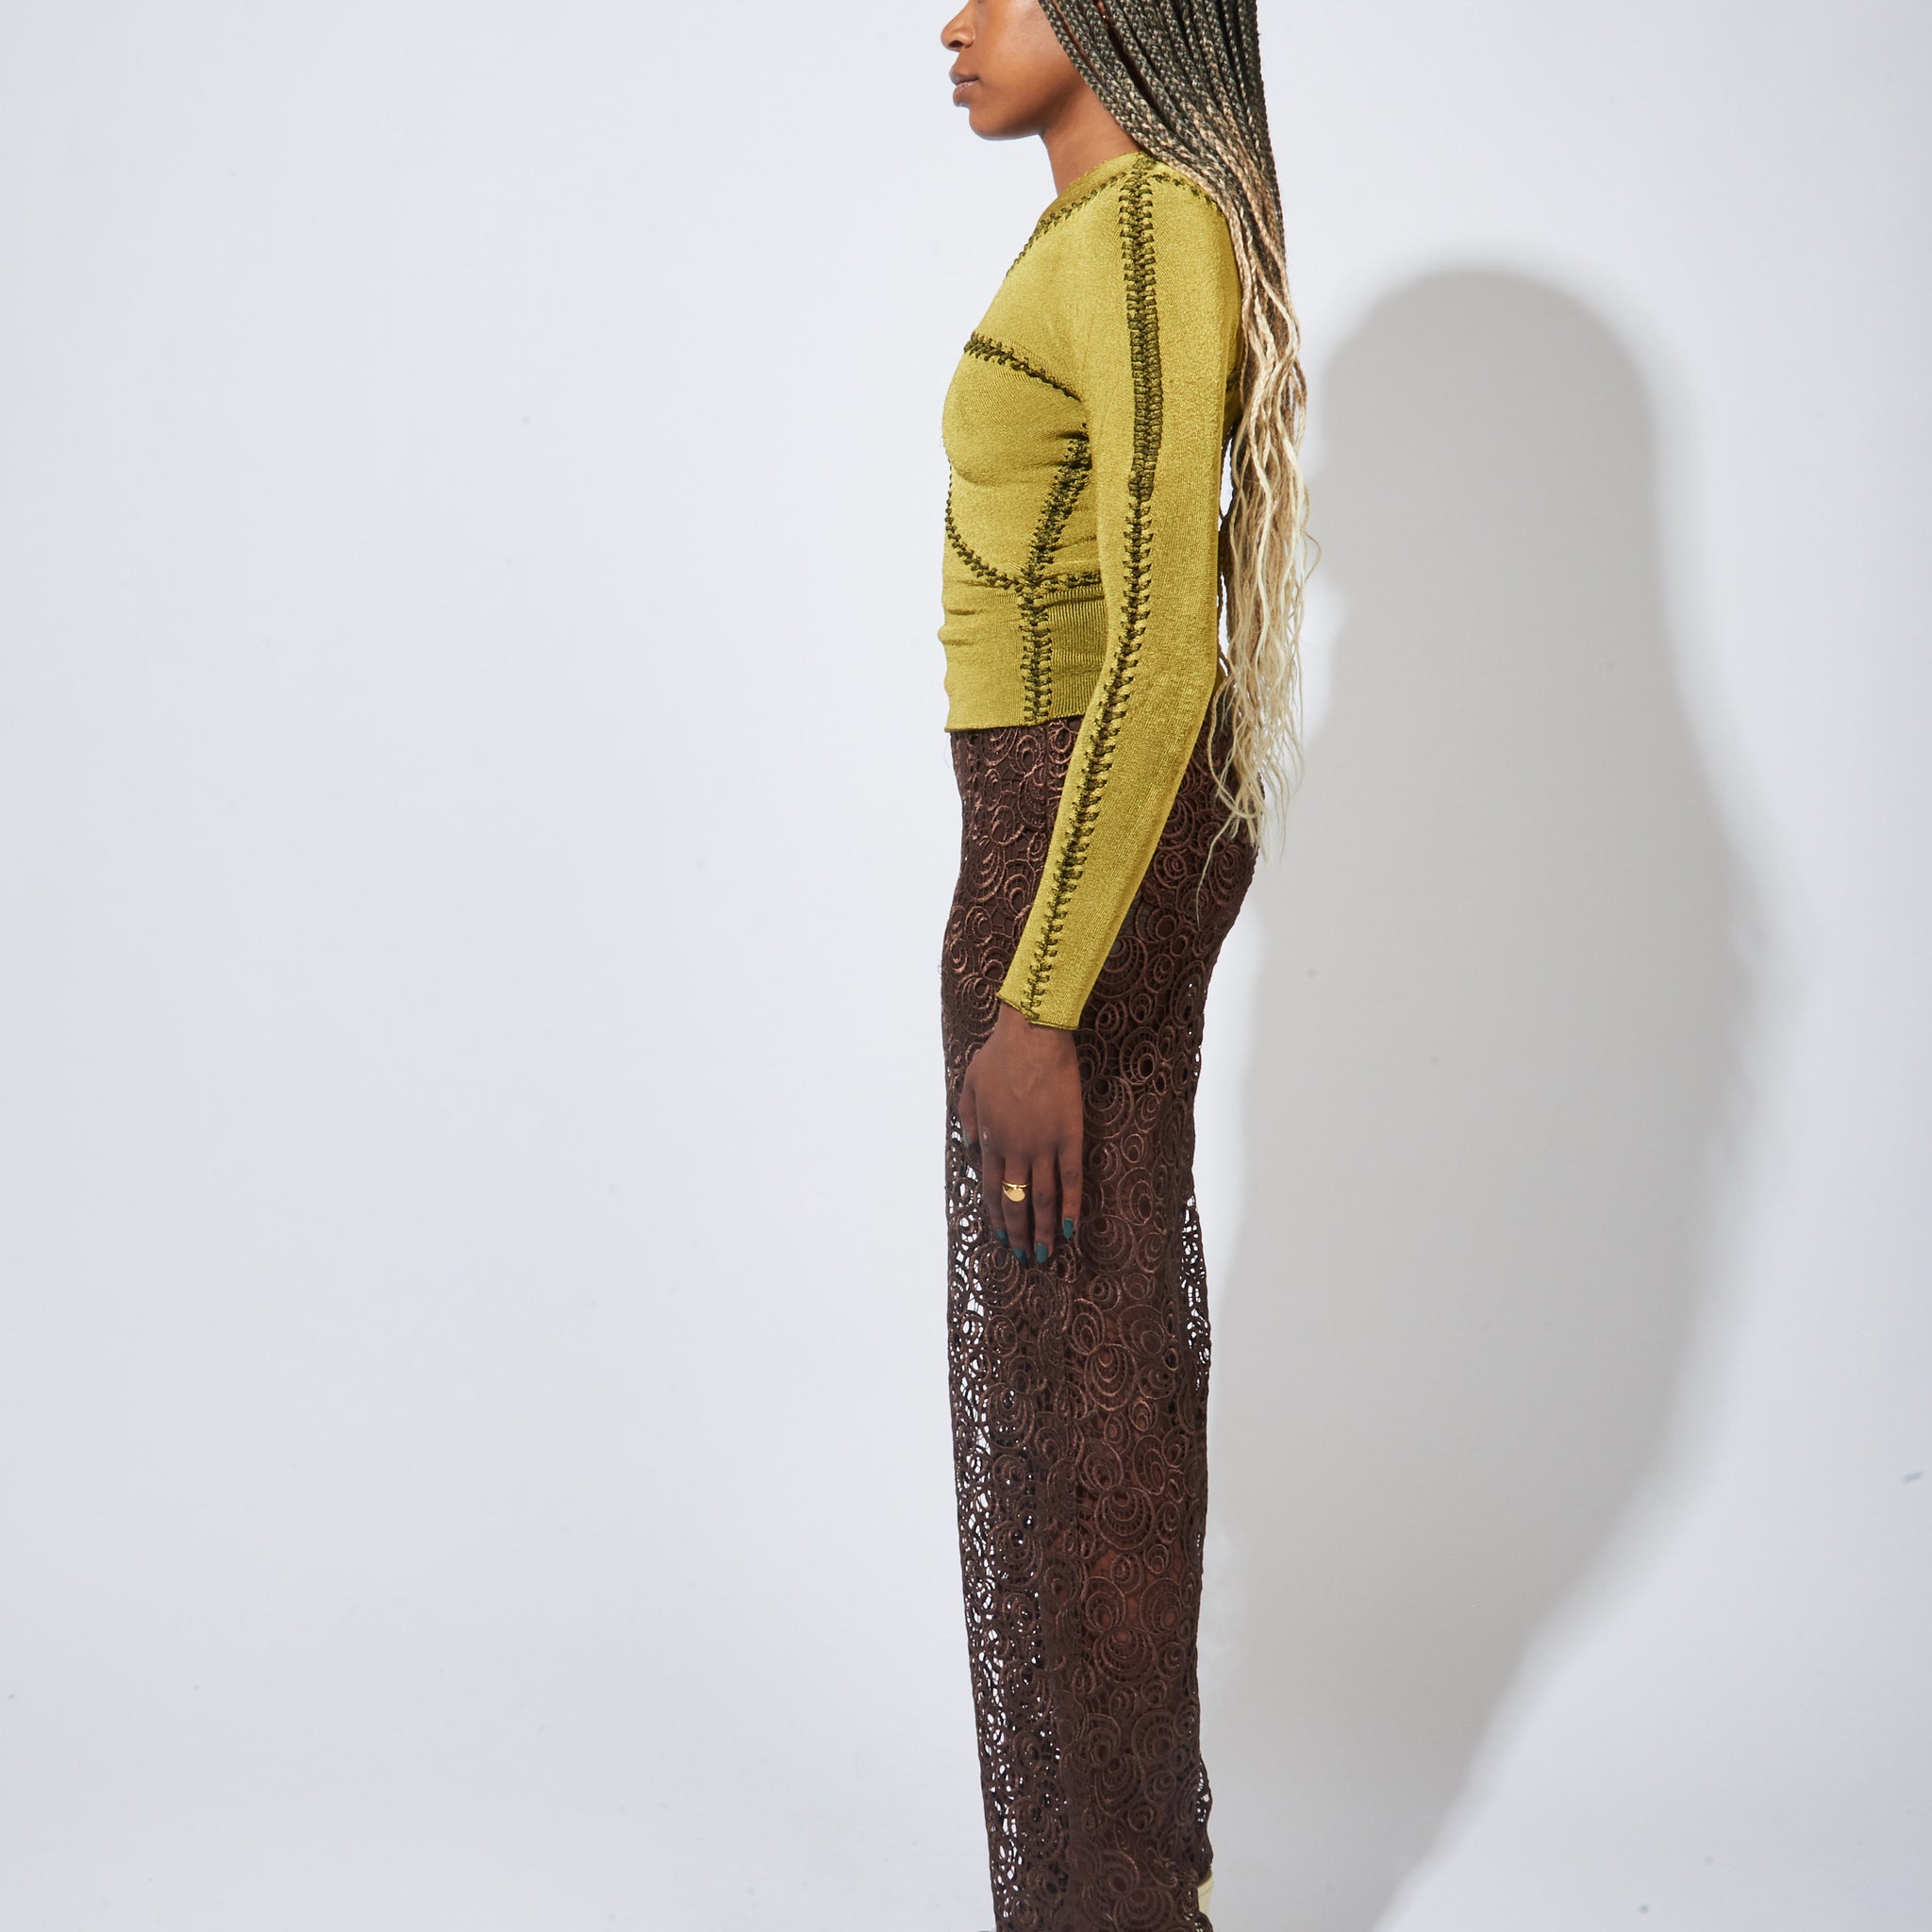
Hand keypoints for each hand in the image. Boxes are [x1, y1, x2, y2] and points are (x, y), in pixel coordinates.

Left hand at [957, 1000, 1082, 1263]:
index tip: (1002, 1238)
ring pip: (1043, 1199)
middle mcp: (1015, 1149)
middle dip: (1020, 1233)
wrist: (1033, 1034)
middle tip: (1025, 1257)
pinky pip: (1071, 1180)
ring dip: (1044, 1230)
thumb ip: (967, 1118)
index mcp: (990, 1138)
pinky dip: (1071, 1207)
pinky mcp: (1069, 1136)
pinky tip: (1072, 1229)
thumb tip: (968, 1146)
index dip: (997, 1216)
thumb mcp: (968, 1084)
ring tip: (1048, 1255)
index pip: (991, 1189)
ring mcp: (1043, 1145)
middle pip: (1016, 1202)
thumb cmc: (1000, 1054)